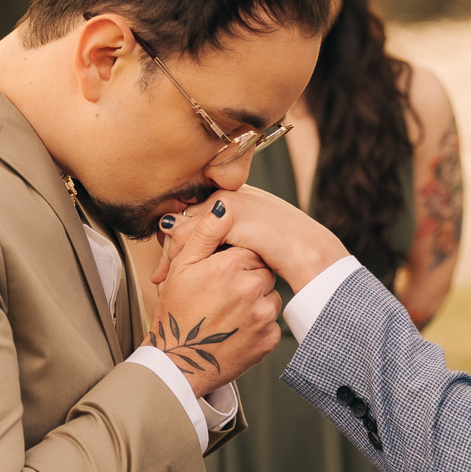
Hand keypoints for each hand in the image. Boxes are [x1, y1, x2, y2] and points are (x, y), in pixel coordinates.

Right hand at [146, 198, 282, 397]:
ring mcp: (262, 316)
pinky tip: (235, 330)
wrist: (178, 364)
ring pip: (270, 297)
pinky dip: (258, 326)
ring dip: (255, 302)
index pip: (248, 250)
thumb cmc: (175, 314)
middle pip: (262, 272)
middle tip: (222, 296)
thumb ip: (204, 234)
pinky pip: (271, 323)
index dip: (233, 261)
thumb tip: (225, 206)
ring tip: (227, 314)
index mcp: (229, 266)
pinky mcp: (268, 340)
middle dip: (247, 280)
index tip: (219, 276)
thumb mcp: (181, 269)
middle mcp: (250, 289)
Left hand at [150, 187, 349, 293]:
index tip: (166, 268)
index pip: (193, 216)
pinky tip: (175, 273)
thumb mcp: (249, 246)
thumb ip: (226, 242)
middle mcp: (227, 193)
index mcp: (232, 199)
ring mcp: (229, 201)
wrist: (310, 254)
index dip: (178, 242)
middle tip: (159, 276)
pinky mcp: (231, 212)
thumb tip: (194, 251)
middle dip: (169, 249)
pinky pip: (192, 231)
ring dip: (171, 253)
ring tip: (163, 278)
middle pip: (184, 219)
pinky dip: (180, 253)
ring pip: (184, 225)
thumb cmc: (285, 254)